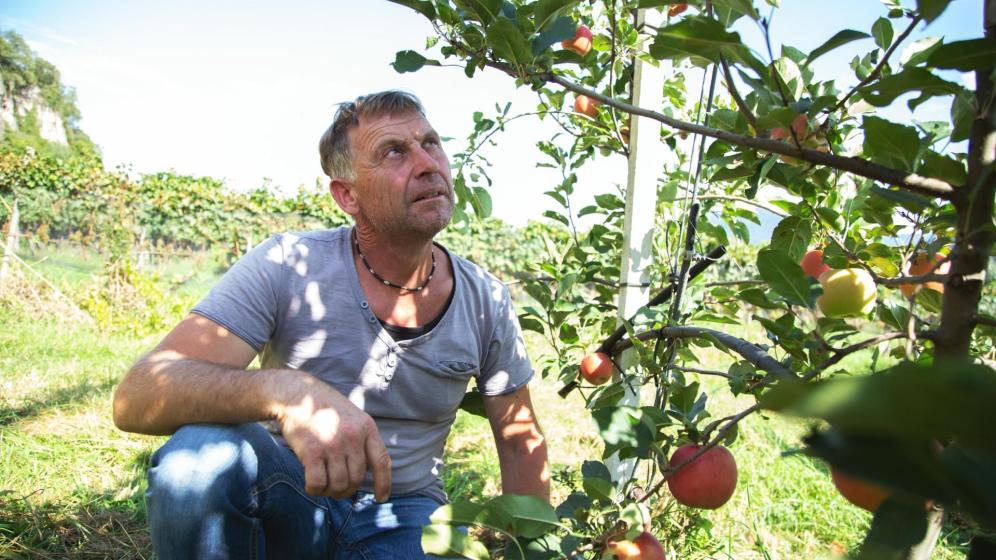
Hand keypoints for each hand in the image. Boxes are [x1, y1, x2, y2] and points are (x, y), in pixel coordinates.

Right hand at [274, 374, 391, 501]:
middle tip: (336, 489)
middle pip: (357, 479)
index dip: (384, 484)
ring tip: (323, 485)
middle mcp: (353, 436)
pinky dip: (315, 489)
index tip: (381, 498)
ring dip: (330, 492)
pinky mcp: (312, 451)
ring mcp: (333, 444)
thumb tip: (369, 472)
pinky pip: (318, 483)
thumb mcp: (353, 417)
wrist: (297, 394)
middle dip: (347, 490)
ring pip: (339, 485)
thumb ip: (363, 440)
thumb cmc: (325, 409)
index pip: (382, 462)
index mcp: (367, 427)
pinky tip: (311, 484)